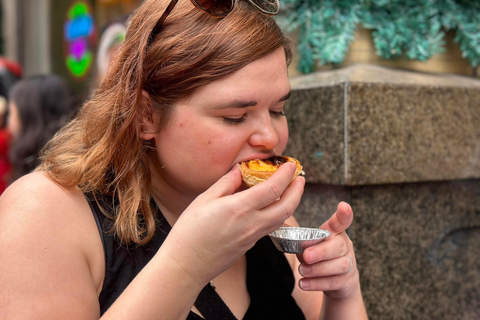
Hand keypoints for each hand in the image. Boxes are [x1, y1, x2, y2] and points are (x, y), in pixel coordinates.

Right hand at [161, 162, 305, 285]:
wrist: (186, 265)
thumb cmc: (190, 231)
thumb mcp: (204, 200)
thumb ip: (226, 183)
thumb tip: (240, 170)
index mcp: (240, 208)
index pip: (274, 188)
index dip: (286, 174)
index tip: (290, 164)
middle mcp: (252, 223)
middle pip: (287, 206)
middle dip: (297, 191)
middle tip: (299, 178)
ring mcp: (253, 237)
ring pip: (281, 218)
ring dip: (291, 203)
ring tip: (290, 190)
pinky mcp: (250, 245)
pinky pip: (270, 226)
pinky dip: (277, 213)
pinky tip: (271, 206)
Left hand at [296, 202, 359, 299]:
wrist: (337, 283)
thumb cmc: (319, 258)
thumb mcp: (311, 246)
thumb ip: (302, 242)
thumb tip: (286, 238)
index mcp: (335, 233)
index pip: (341, 222)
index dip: (343, 214)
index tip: (343, 206)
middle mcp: (345, 246)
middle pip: (339, 246)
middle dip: (321, 251)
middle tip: (306, 255)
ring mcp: (349, 264)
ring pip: (339, 265)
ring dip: (318, 269)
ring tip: (302, 271)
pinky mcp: (347, 281)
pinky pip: (333, 282)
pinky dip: (317, 283)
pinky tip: (304, 283)